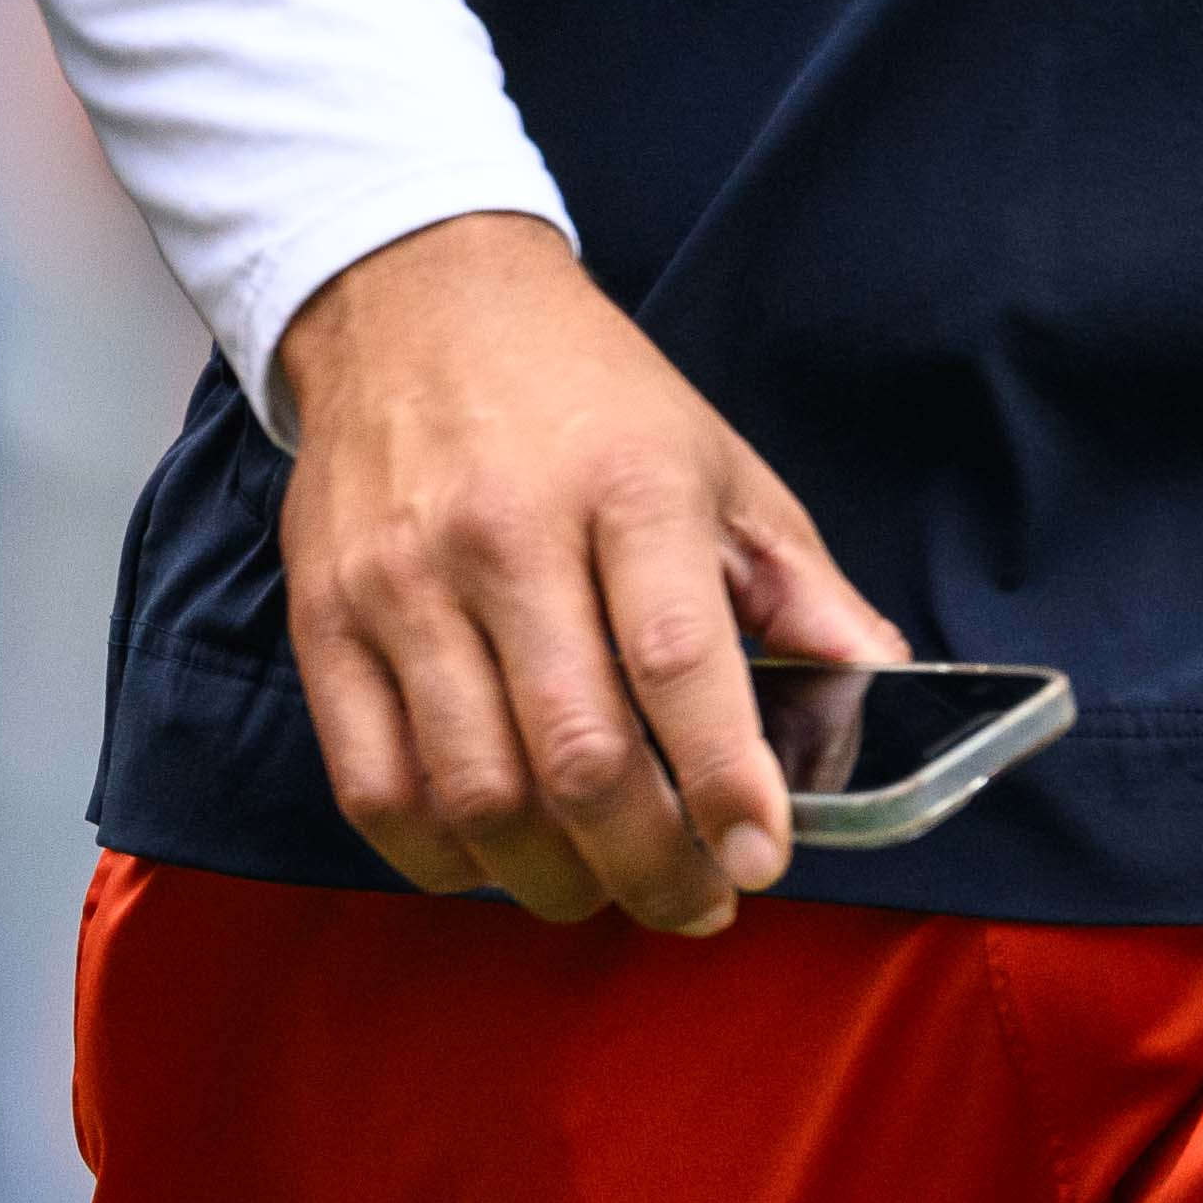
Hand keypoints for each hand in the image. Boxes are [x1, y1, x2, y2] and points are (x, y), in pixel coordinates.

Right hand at [260, 212, 903, 935]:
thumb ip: (802, 588)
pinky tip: (497, 856)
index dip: (723, 782)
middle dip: (650, 866)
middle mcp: (504, 535)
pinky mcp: (323, 622)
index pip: (679, 660)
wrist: (414, 302)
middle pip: (577, 755)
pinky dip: (442, 858)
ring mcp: (400, 584)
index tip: (760, 857)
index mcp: (626, 485)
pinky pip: (373, 790)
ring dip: (553, 880)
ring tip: (603, 886)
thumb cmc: (583, 397)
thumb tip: (879, 689)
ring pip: (475, 793)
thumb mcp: (718, 464)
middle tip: (695, 900)